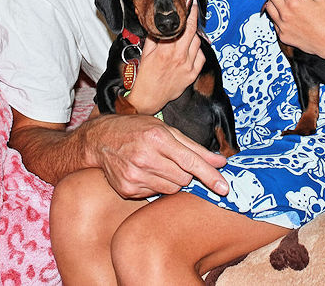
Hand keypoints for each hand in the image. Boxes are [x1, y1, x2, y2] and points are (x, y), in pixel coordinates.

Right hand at [88, 113, 228, 198]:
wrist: (101, 139)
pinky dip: (156, 185)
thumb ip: (194, 147)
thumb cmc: (137, 129)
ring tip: (158, 165)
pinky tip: (145, 172)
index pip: (190, 161)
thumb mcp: (166, 129)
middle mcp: (145, 157)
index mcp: (158, 137)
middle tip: (174, 161)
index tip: (224, 187)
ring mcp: (135, 175)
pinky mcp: (127, 189)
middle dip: (186, 173)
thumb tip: (220, 161)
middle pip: (184, 179)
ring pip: (171, 189)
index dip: (209, 175)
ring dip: (172, 180)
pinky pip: (155, 194)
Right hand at [127, 1, 204, 114]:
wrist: (149, 98)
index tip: (189, 2)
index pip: (181, 25)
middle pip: (193, 30)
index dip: (187, 12)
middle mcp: (179, 56)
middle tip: (192, 8)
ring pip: (198, 43)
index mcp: (166, 50)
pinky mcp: (192, 74)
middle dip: (194, 17)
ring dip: (194, 36)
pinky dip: (197, 51)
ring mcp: (187, 66)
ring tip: (187, 33)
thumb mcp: (146, 53)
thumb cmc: (145, 76)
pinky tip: (190, 50)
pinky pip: (201, 57)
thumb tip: (160, 25)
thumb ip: (154, 37)